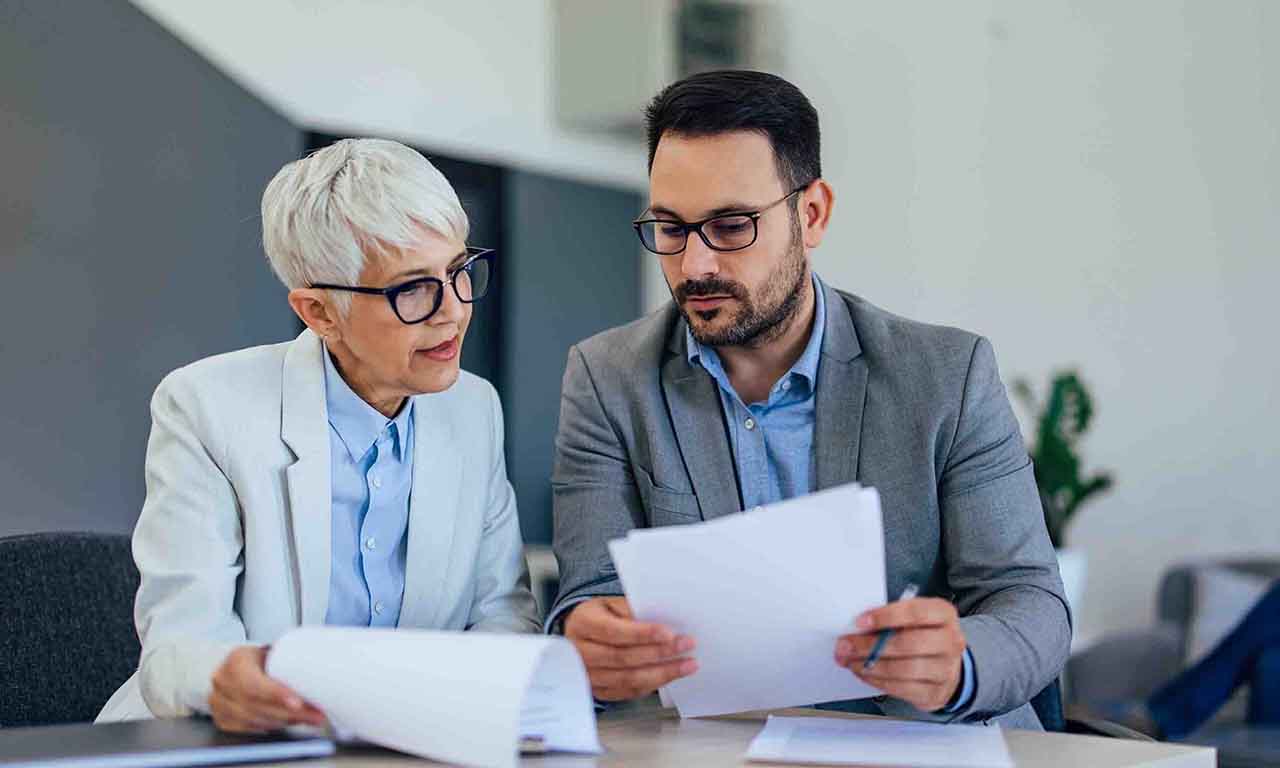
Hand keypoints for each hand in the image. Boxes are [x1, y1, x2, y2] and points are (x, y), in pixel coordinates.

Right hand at [209, 645, 326, 732]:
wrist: (239, 664)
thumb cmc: (260, 657)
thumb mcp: (274, 650)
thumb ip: (292, 656)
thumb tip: (326, 664)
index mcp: (236, 660)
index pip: (254, 683)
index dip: (276, 695)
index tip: (298, 703)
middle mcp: (223, 682)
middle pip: (256, 706)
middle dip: (290, 713)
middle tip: (315, 714)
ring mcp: (219, 702)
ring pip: (254, 720)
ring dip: (285, 722)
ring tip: (309, 718)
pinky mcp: (222, 718)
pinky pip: (248, 729)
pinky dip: (271, 726)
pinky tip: (288, 722)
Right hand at [563, 596, 697, 700]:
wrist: (580, 635)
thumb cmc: (600, 616)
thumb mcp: (612, 604)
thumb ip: (633, 612)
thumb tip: (665, 623)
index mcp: (583, 624)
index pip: (614, 631)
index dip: (643, 634)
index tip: (669, 633)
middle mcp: (580, 653)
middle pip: (622, 658)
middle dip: (659, 653)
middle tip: (686, 645)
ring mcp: (588, 676)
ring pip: (628, 679)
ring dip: (662, 673)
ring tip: (686, 664)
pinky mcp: (599, 691)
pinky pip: (629, 692)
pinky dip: (653, 684)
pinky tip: (670, 675)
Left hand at [834, 597, 966, 711]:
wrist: (947, 666)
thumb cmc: (923, 635)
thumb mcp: (914, 619)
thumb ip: (892, 619)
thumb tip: (858, 627)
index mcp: (943, 615)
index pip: (916, 613)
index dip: (886, 616)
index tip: (861, 621)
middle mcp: (950, 641)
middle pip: (909, 644)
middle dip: (871, 645)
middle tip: (846, 645)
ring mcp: (945, 669)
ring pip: (905, 669)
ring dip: (871, 666)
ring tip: (851, 661)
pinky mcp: (935, 692)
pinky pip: (902, 688)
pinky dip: (878, 681)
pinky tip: (864, 673)